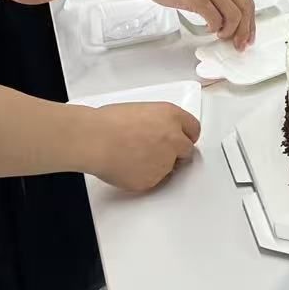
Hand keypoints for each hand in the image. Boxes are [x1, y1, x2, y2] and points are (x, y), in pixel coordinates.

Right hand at [85, 102, 200, 190]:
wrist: (95, 140)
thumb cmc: (108, 123)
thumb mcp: (141, 109)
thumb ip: (158, 122)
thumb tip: (158, 131)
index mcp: (171, 116)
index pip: (193, 129)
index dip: (186, 135)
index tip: (183, 139)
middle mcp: (174, 138)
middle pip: (186, 151)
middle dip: (176, 153)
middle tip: (156, 152)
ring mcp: (166, 161)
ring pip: (169, 167)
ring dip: (157, 165)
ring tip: (132, 156)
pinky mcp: (154, 179)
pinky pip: (153, 180)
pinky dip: (143, 176)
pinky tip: (128, 166)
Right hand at [118, 0, 256, 46]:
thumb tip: (236, 22)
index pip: (248, 2)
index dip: (250, 24)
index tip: (248, 37)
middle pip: (244, 10)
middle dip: (243, 31)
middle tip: (238, 44)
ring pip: (233, 16)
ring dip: (229, 31)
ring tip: (220, 34)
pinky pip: (215, 20)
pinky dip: (214, 28)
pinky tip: (208, 28)